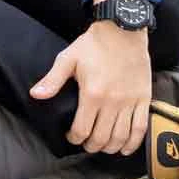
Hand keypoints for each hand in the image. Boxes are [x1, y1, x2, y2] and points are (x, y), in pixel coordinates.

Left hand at [30, 19, 151, 154]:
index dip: (75, 138)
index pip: (82, 129)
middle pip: (102, 137)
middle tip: (86, 145)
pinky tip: (126, 147)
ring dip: (111, 148)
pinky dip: (134, 142)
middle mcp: (113, 101)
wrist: (123, 31)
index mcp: (92, 94)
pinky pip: (141, 127)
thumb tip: (35, 95)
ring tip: (103, 147)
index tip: (72, 137)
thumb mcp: (67, 59)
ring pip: (122, 136)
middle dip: (92, 146)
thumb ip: (52, 80)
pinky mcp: (144, 99)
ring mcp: (130, 101)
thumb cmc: (94, 45)